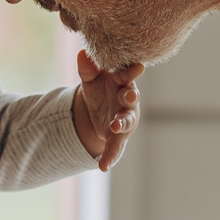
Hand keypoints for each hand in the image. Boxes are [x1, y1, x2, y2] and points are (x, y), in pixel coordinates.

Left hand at [71, 50, 142, 169]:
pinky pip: (116, 146)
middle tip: (128, 94)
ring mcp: (126, 118)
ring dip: (122, 123)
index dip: (133, 70)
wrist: (98, 110)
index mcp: (122, 80)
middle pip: (131, 95)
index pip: (128, 72)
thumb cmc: (99, 86)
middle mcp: (128, 98)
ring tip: (115, 126)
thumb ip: (87, 68)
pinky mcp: (120, 136)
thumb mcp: (90, 78)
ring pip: (127, 120)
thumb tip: (82, 53)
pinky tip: (103, 166)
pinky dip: (110, 156)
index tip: (138, 66)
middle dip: (130, 95)